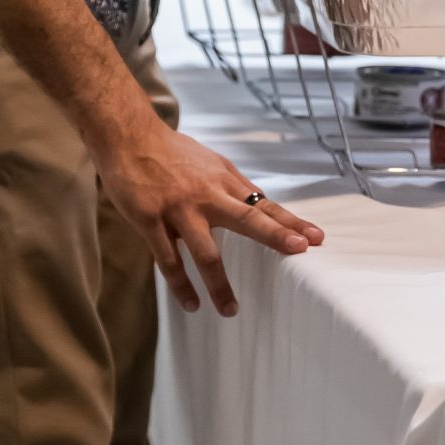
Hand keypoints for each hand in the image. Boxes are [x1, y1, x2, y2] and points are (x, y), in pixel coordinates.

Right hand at [97, 117, 323, 316]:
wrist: (127, 135)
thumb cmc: (170, 151)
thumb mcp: (210, 162)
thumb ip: (232, 187)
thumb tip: (259, 203)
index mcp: (224, 181)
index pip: (263, 204)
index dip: (291, 222)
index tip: (316, 238)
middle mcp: (207, 195)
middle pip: (247, 218)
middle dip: (274, 235)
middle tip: (299, 251)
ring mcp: (178, 208)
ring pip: (205, 251)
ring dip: (219, 284)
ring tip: (230, 310)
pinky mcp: (150, 219)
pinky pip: (167, 259)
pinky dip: (180, 284)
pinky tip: (190, 302)